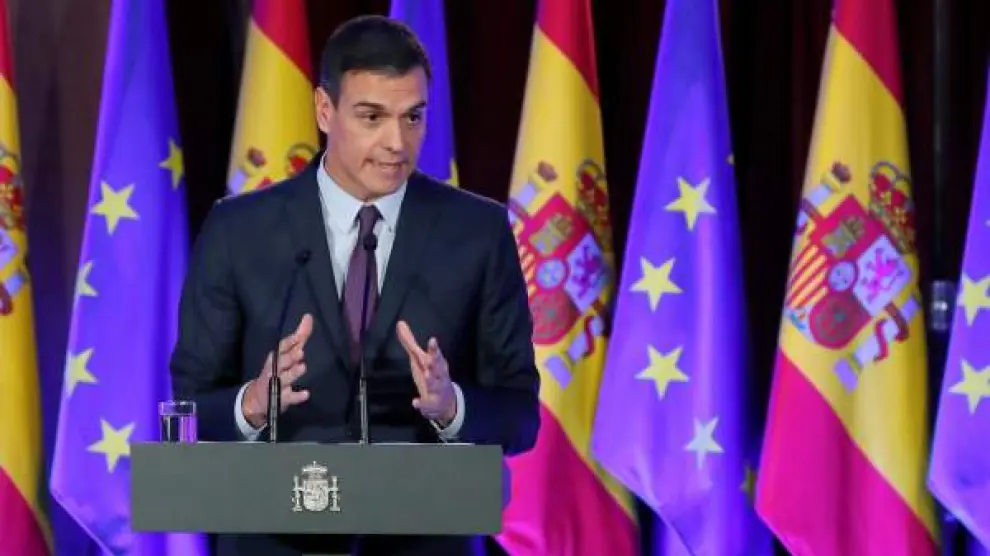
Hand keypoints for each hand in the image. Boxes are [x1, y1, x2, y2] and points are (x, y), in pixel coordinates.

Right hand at [242, 314, 312, 428]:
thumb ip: (299, 337)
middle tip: (300, 352)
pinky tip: (306, 394)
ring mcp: (277, 384)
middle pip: (281, 362)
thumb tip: (309, 316)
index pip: (281, 348)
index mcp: (276, 357)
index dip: (289, 342)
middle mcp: (274, 369)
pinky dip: (297, 396)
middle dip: (290, 357)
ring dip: (293, 373)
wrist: (258, 398)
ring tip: (302, 367)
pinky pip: (289, 397)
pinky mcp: (281, 399)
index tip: (298, 337)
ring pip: (285, 378)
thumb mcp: (287, 353)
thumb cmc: (277, 370)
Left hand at [396, 320, 455, 425]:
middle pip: (438, 368)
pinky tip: (415, 402)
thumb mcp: (420, 359)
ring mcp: (437, 391)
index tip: (432, 340)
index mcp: (437, 364)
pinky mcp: (432, 405)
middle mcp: (439, 376)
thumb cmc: (431, 375)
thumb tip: (399, 323)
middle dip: (435, 363)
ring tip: (427, 376)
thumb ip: (410, 343)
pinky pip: (427, 405)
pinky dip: (422, 404)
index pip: (436, 354)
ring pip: (435, 385)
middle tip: (431, 359)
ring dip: (431, 381)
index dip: (434, 348)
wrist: (446, 404)